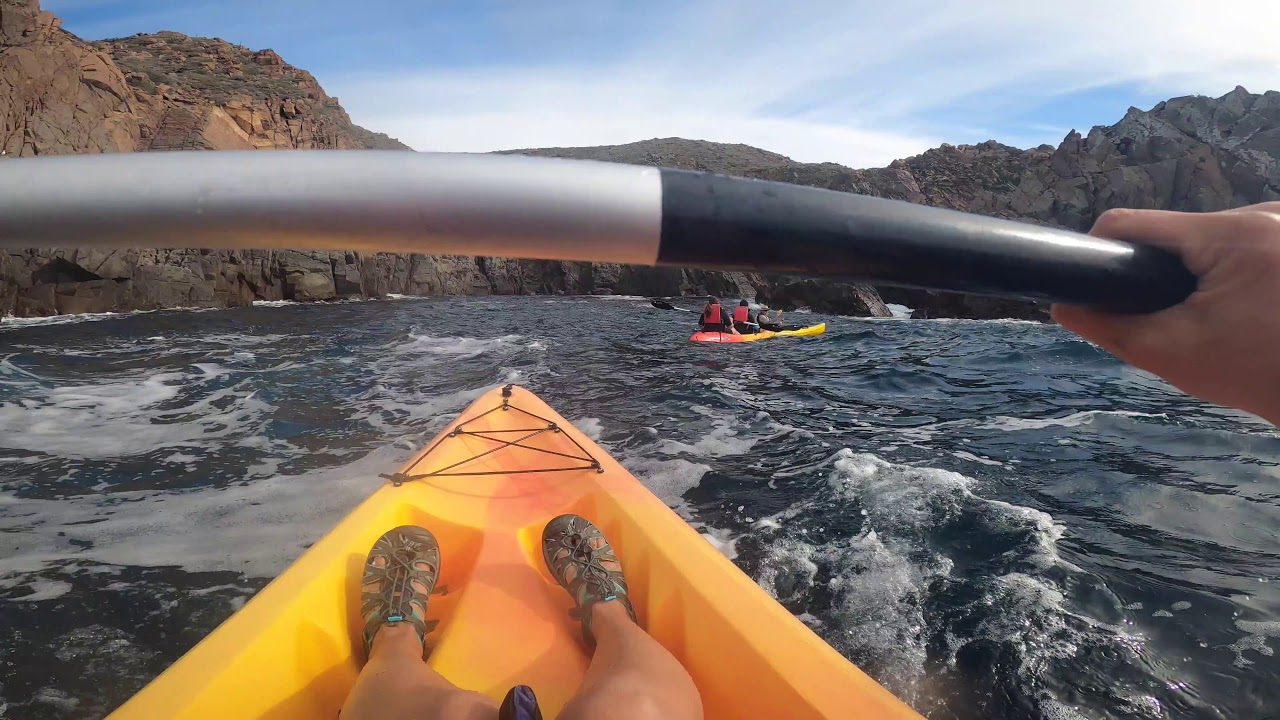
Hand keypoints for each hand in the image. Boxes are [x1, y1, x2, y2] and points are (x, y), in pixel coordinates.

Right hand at [1052, 202, 1279, 424]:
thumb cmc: (1255, 375)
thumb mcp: (1170, 352)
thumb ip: (1110, 326)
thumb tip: (1064, 306)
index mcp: (1231, 235)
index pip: (1135, 223)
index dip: (1104, 251)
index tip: (1103, 286)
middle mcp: (1266, 213)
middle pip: (1177, 230)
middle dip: (1164, 271)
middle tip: (1173, 316)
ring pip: (1211, 236)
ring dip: (1200, 269)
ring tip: (1212, 313)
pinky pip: (1245, 241)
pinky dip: (1233, 268)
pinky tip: (1245, 303)